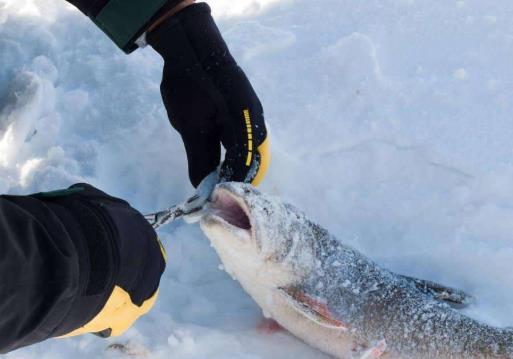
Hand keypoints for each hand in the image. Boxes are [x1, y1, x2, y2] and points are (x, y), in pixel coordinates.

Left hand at [147, 3, 269, 187]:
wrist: (192, 48)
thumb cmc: (190, 85)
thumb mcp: (190, 125)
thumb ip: (199, 157)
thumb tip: (202, 187)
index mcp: (247, 127)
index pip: (244, 168)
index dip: (229, 187)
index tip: (211, 203)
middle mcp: (256, 125)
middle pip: (250, 163)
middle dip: (232, 181)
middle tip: (212, 197)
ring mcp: (252, 119)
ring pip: (247, 155)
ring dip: (231, 169)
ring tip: (212, 185)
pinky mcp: (244, 115)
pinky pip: (241, 142)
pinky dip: (230, 156)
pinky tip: (216, 164)